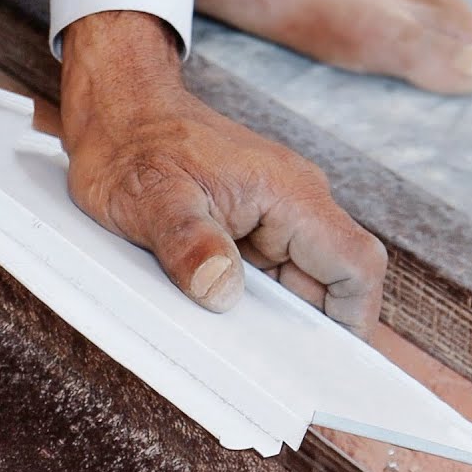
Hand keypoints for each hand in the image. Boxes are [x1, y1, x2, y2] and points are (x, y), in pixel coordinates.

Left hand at [60, 11, 387, 338]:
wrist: (116, 107)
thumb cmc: (131, 144)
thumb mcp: (150, 198)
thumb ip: (188, 242)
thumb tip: (222, 290)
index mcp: (289, 192)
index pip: (356, 264)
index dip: (352, 318)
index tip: (323, 362)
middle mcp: (293, 202)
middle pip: (327, 283)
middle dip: (299, 329)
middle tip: (257, 363)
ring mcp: (273, 214)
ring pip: (295, 283)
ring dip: (267, 315)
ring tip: (226, 339)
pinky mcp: (249, 224)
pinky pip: (265, 273)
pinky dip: (246, 299)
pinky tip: (212, 311)